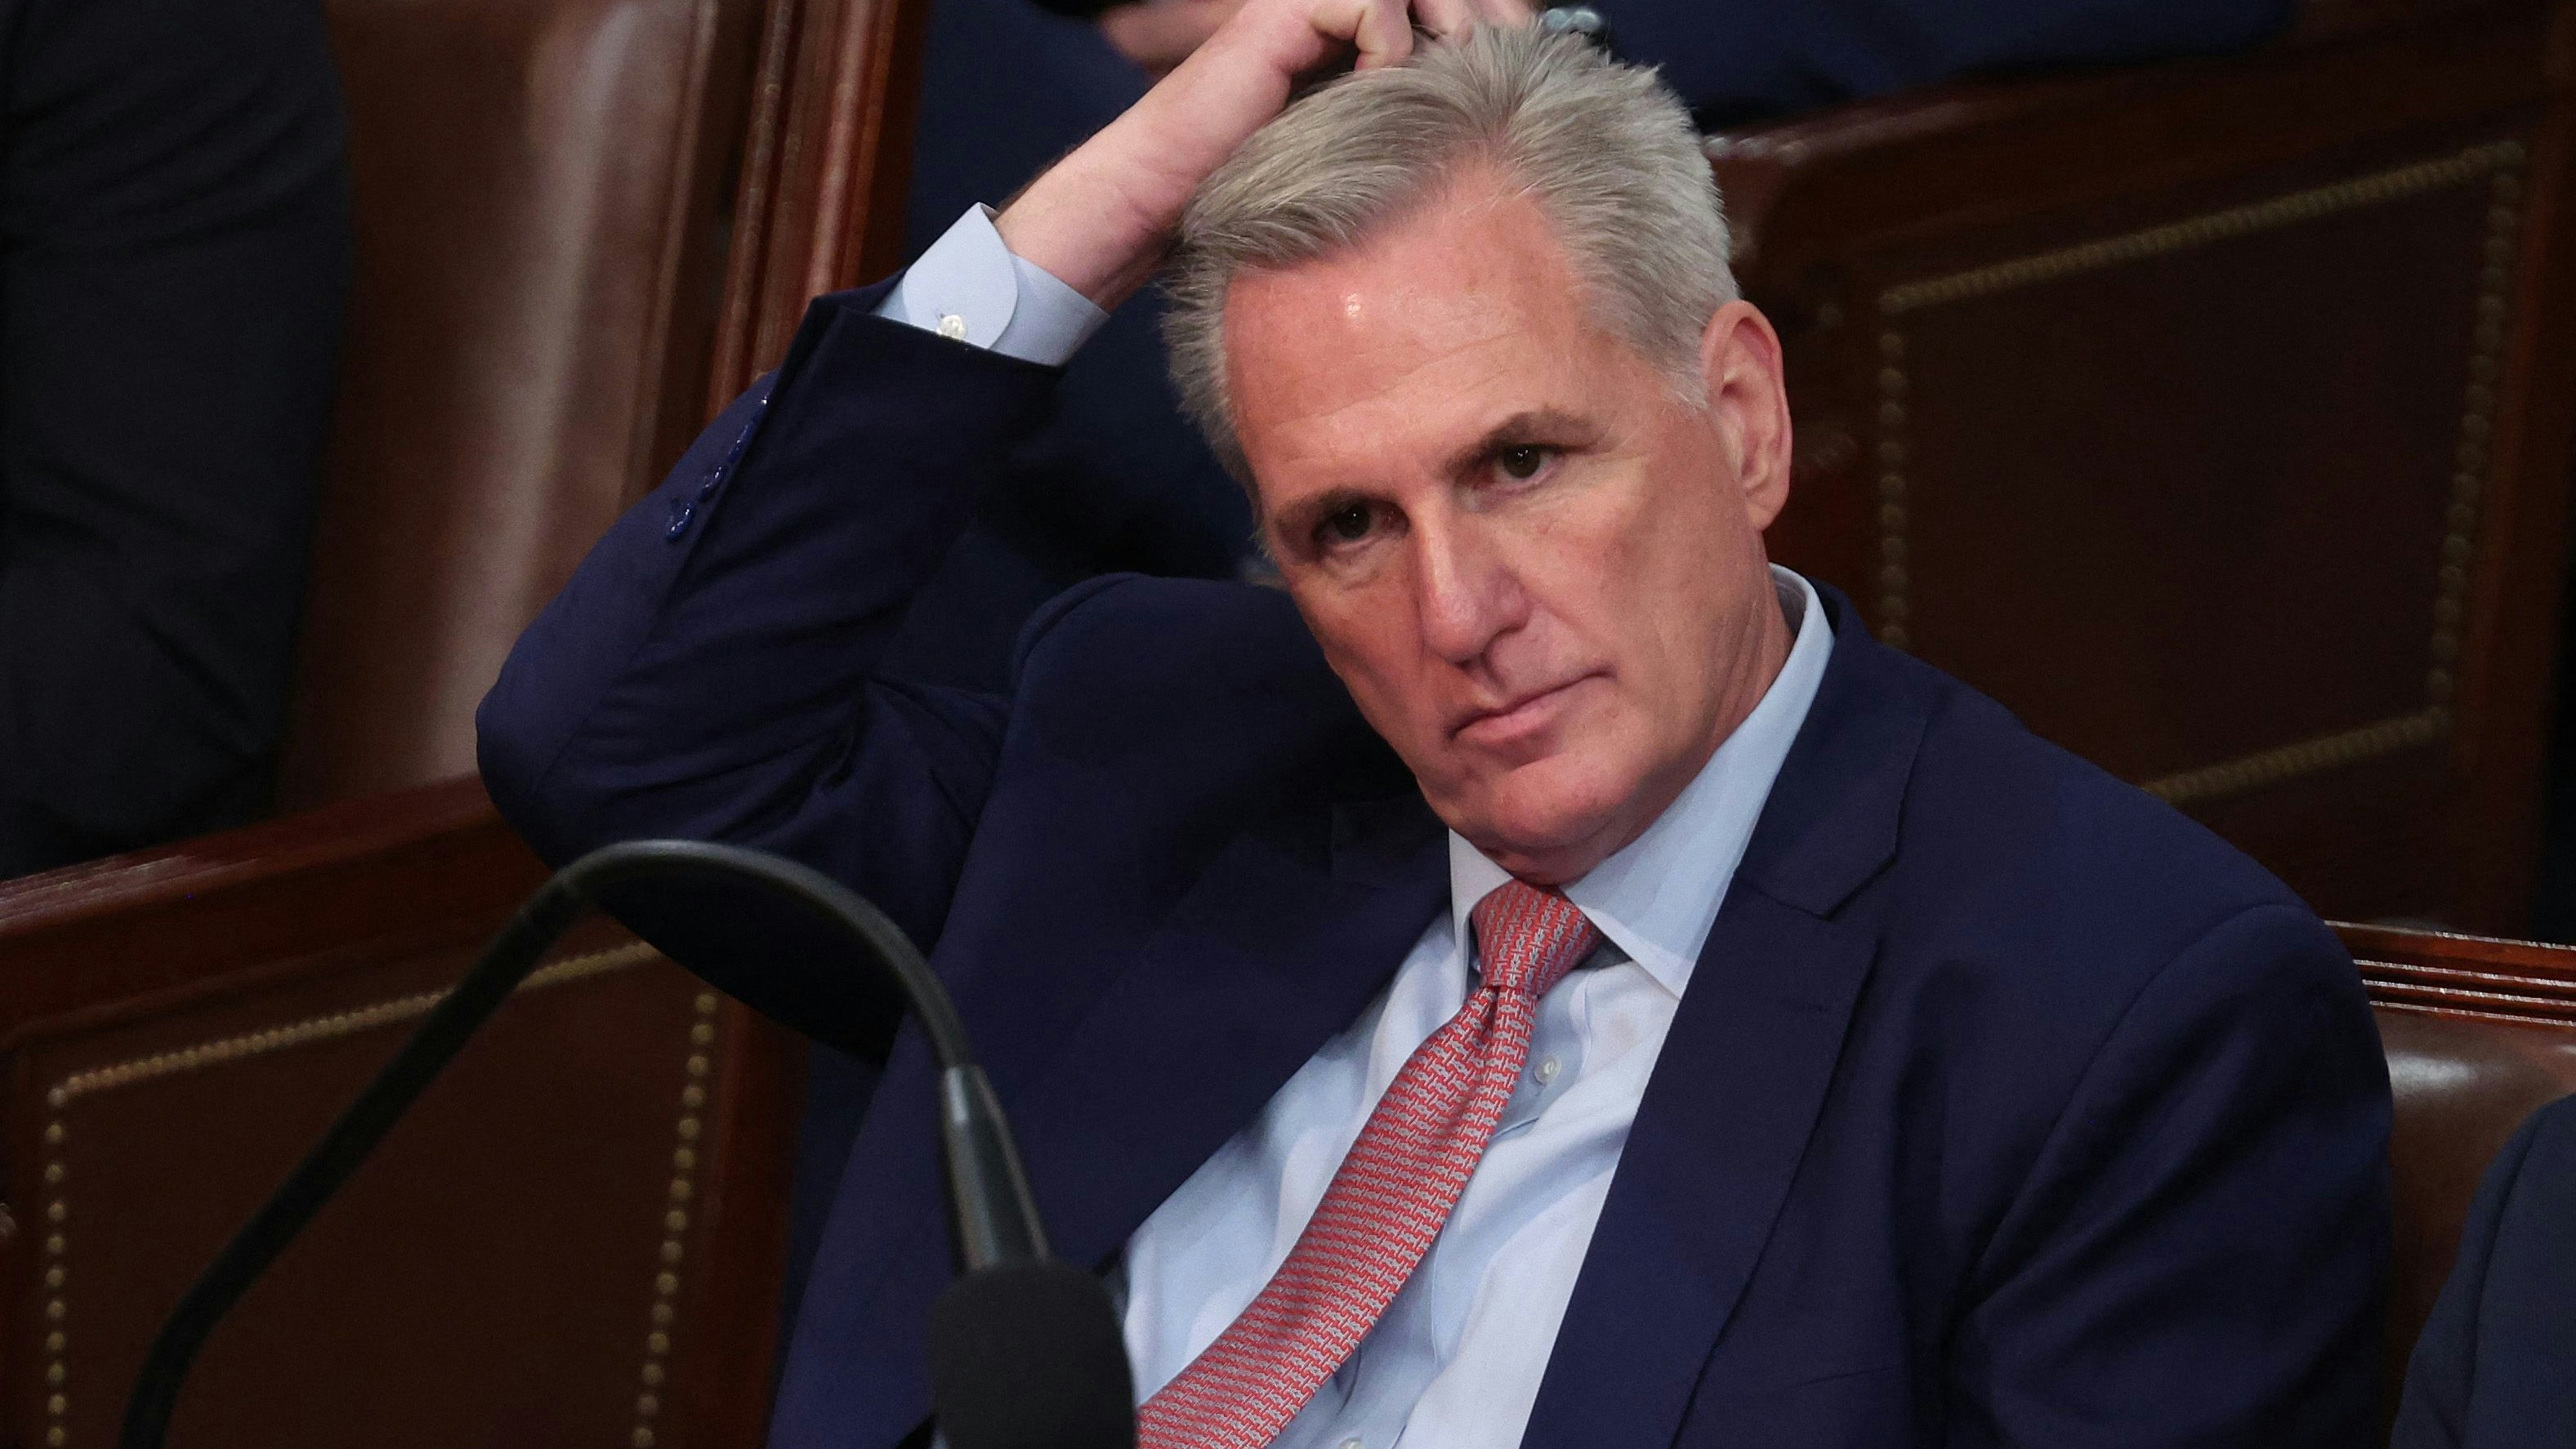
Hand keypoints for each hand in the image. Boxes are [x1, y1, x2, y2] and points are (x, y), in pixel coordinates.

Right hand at [999, 0, 1530, 312]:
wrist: (1162, 203)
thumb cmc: (1256, 202)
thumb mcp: (1361, 166)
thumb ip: (1415, 134)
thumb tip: (1503, 140)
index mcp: (1360, 35)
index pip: (1454, 5)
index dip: (1502, 30)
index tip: (1534, 80)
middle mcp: (1337, 9)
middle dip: (1494, 23)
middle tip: (1515, 74)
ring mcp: (1308, 4)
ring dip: (1455, 28)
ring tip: (1463, 82)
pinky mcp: (1283, 13)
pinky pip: (1373, 8)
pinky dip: (1393, 50)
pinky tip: (1385, 96)